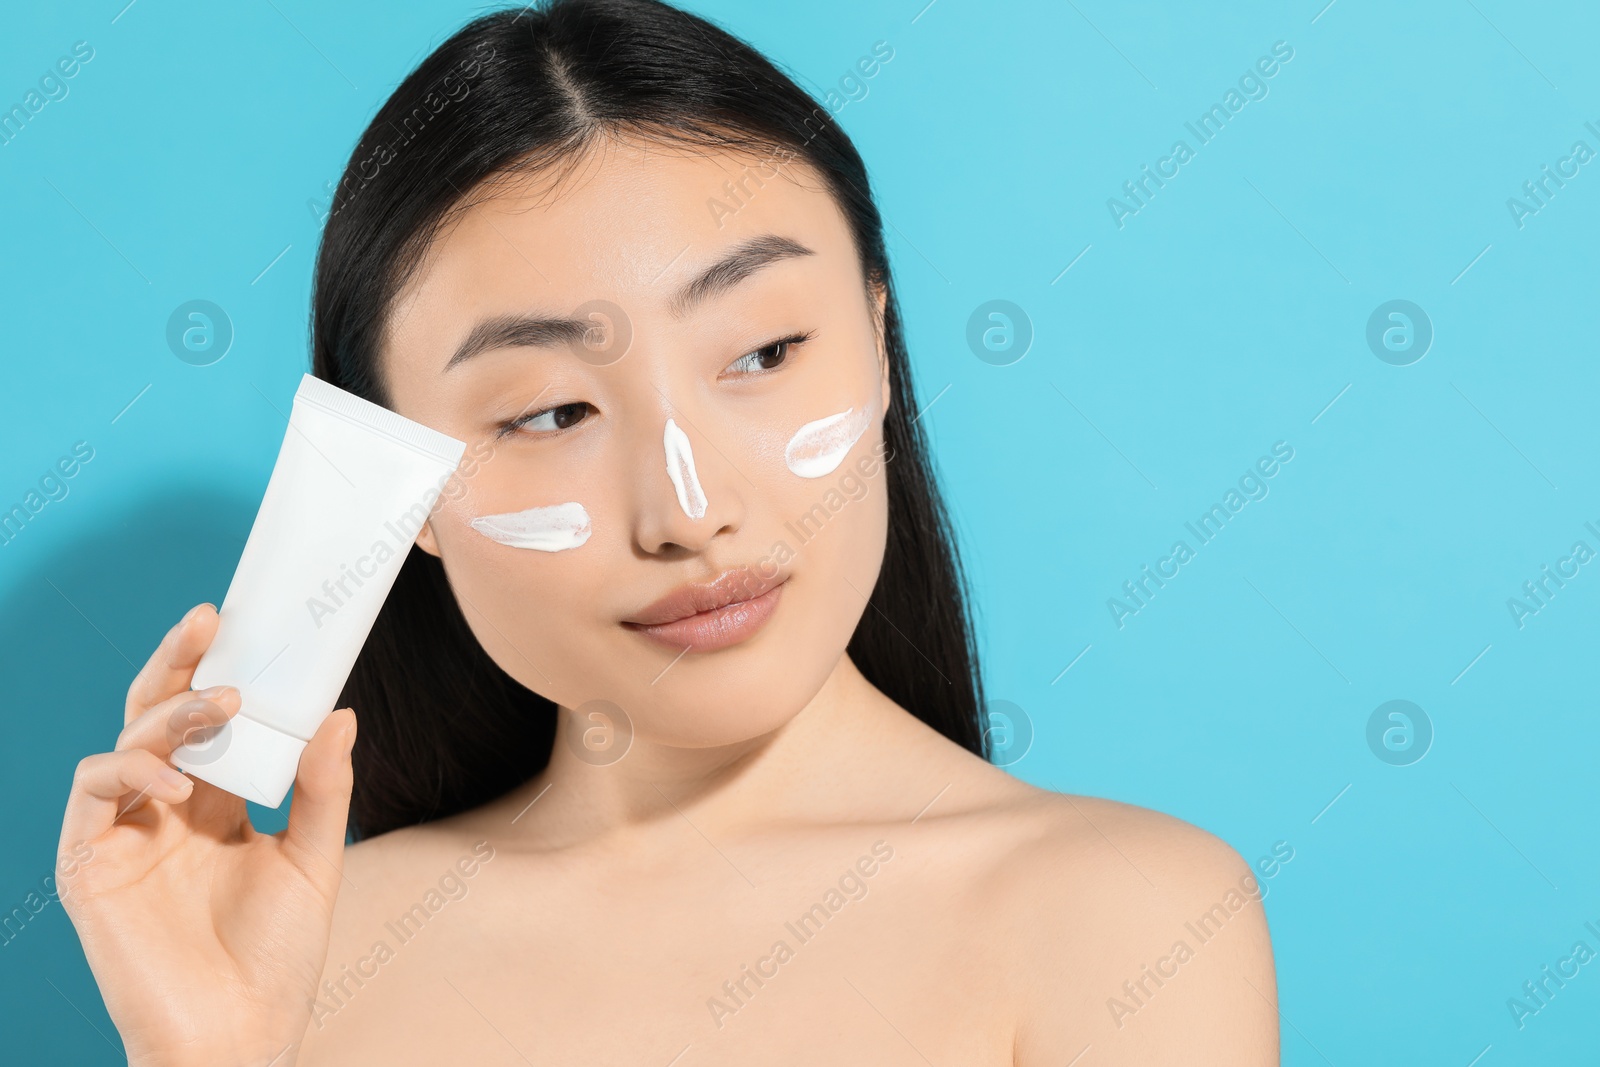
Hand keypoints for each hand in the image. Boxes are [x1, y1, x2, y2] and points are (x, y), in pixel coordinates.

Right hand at [57, 602, 356, 1066]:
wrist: (242, 1036)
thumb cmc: (278, 957)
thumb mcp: (316, 861)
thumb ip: (324, 788)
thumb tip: (340, 712)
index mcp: (218, 802)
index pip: (209, 720)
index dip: (218, 670)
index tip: (244, 623)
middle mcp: (168, 809)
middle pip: (158, 715)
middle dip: (178, 662)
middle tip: (209, 622)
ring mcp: (126, 834)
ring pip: (126, 742)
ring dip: (168, 714)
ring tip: (221, 706)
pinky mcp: (91, 866)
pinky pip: (92, 795)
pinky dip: (129, 771)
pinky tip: (177, 779)